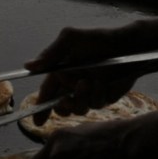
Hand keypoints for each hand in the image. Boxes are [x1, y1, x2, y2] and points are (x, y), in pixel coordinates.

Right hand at [26, 23, 147, 114]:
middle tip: (66, 100)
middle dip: (62, 107)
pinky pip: (96, 105)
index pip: (47, 92)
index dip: (41, 107)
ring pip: (78, 108)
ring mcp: (89, 92)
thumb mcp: (71, 39)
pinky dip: (96, 95)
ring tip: (86, 83)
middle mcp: (74, 84)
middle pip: (61, 106)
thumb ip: (50, 53)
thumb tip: (28, 66)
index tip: (36, 120)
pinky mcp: (105, 97)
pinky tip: (102, 82)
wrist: (129, 45)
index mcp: (62, 71)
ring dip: (80, 98)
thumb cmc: (99, 38)